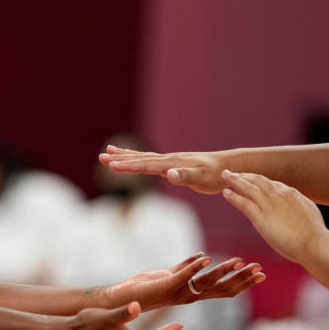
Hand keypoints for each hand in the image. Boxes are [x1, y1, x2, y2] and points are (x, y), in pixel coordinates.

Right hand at [99, 146, 226, 193]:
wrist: (227, 166)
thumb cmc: (216, 175)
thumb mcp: (202, 178)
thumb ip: (185, 176)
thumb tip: (169, 174)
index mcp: (172, 163)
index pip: (145, 165)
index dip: (127, 166)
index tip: (110, 165)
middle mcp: (168, 159)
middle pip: (139, 158)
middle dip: (120, 158)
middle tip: (101, 156)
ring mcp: (170, 160)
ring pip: (143, 157)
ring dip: (125, 155)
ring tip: (108, 151)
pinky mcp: (173, 164)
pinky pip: (151, 161)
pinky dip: (138, 159)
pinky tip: (134, 159)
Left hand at [105, 253, 264, 311]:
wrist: (122, 298)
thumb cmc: (145, 286)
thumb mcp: (170, 274)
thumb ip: (186, 266)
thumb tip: (203, 256)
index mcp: (192, 293)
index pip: (223, 289)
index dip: (242, 282)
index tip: (260, 273)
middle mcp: (189, 295)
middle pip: (222, 289)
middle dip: (241, 279)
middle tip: (260, 271)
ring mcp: (178, 291)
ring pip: (206, 282)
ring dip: (223, 271)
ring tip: (239, 262)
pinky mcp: (165, 286)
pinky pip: (183, 276)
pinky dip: (194, 267)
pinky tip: (206, 258)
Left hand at [221, 171, 325, 263]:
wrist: (314, 244)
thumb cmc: (315, 236)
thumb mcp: (309, 214)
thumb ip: (298, 209)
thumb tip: (295, 211)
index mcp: (292, 194)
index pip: (272, 183)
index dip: (260, 181)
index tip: (252, 179)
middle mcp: (279, 195)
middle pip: (258, 180)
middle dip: (246, 175)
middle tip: (234, 172)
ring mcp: (269, 206)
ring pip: (248, 187)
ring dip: (235, 180)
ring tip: (225, 175)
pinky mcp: (261, 218)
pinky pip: (244, 203)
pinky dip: (234, 197)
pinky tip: (226, 192)